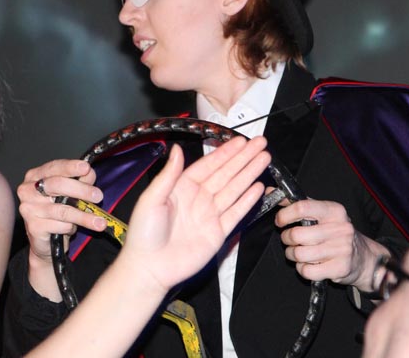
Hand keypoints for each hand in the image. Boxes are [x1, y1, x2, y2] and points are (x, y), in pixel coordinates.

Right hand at [17, 159, 105, 298]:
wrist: (45, 240)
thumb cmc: (56, 211)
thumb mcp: (69, 193)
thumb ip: (80, 181)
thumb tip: (89, 172)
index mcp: (35, 176)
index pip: (54, 167)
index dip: (70, 167)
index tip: (86, 168)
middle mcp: (28, 190)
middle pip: (57, 185)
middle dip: (81, 190)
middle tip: (98, 196)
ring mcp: (29, 209)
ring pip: (62, 210)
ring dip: (84, 216)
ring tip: (100, 222)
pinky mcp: (34, 227)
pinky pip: (60, 226)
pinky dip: (71, 228)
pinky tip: (73, 228)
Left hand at [121, 136, 269, 294]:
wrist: (150, 267)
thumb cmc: (143, 234)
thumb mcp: (152, 199)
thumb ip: (168, 175)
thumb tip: (176, 149)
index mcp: (181, 187)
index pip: (208, 165)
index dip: (226, 153)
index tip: (240, 141)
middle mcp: (197, 198)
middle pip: (226, 174)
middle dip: (243, 158)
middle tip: (260, 144)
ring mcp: (209, 215)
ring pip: (234, 190)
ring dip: (249, 174)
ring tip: (264, 159)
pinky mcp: (217, 232)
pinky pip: (236, 213)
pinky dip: (247, 200)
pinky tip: (257, 187)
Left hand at [275, 198, 386, 289]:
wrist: (364, 258)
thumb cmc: (335, 232)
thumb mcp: (320, 213)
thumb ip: (295, 202)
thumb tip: (269, 191)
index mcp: (334, 211)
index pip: (301, 208)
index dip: (284, 215)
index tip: (280, 221)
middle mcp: (340, 228)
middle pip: (296, 234)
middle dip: (286, 239)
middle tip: (290, 240)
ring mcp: (342, 250)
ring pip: (299, 254)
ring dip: (292, 254)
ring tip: (298, 252)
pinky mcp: (340, 268)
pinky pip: (307, 271)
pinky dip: (302, 269)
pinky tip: (308, 264)